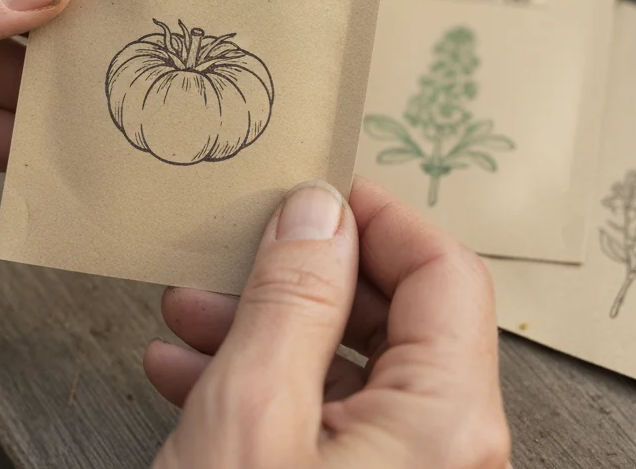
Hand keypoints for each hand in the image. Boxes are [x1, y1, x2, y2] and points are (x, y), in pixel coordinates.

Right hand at [144, 176, 510, 468]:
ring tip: (191, 312)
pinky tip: (189, 374)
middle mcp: (445, 451)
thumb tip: (315, 216)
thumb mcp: (250, 414)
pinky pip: (327, 423)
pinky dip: (262, 391)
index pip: (444, 272)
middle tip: (235, 250)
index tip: (308, 193)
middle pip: (394, 319)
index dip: (373, 219)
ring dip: (265, 330)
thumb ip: (291, 302)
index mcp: (446, 422)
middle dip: (299, 276)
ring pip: (348, 370)